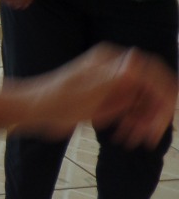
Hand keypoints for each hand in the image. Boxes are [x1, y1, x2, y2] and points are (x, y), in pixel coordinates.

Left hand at [27, 44, 176, 148]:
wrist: (33, 109)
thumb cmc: (58, 100)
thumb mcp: (91, 90)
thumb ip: (118, 77)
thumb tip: (139, 58)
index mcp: (112, 60)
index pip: (152, 71)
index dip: (164, 93)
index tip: (165, 116)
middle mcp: (115, 69)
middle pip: (151, 89)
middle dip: (154, 113)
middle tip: (148, 137)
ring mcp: (111, 84)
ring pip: (142, 102)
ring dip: (143, 121)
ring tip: (132, 140)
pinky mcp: (106, 98)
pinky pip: (129, 110)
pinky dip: (131, 124)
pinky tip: (123, 137)